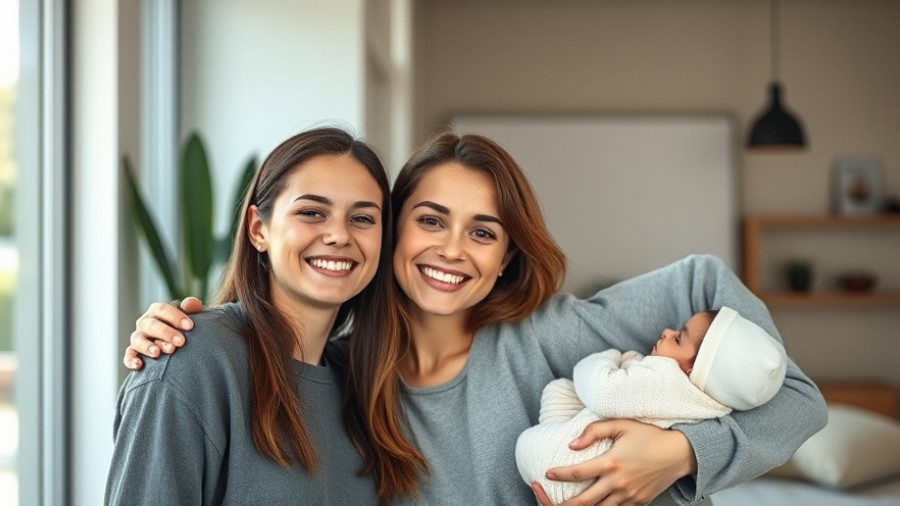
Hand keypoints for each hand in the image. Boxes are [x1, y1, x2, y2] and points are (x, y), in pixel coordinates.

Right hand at [123, 297, 203, 369]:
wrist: (176, 342)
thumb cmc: (182, 326)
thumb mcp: (187, 315)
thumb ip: (191, 307)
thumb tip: (192, 304)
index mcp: (156, 311)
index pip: (162, 309)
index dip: (175, 317)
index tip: (190, 326)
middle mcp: (144, 323)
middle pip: (151, 325)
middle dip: (166, 333)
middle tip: (181, 342)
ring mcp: (138, 337)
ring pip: (138, 340)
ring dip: (147, 346)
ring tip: (158, 353)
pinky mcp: (133, 352)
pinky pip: (129, 355)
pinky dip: (131, 360)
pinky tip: (139, 365)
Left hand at [543, 419, 695, 505]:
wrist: (679, 453)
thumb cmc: (650, 435)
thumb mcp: (621, 424)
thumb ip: (594, 430)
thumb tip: (572, 444)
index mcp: (612, 463)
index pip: (578, 473)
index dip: (559, 475)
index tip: (547, 474)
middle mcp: (619, 484)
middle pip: (584, 501)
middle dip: (563, 503)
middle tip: (548, 498)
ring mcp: (629, 496)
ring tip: (567, 504)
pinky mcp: (638, 503)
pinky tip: (592, 505)